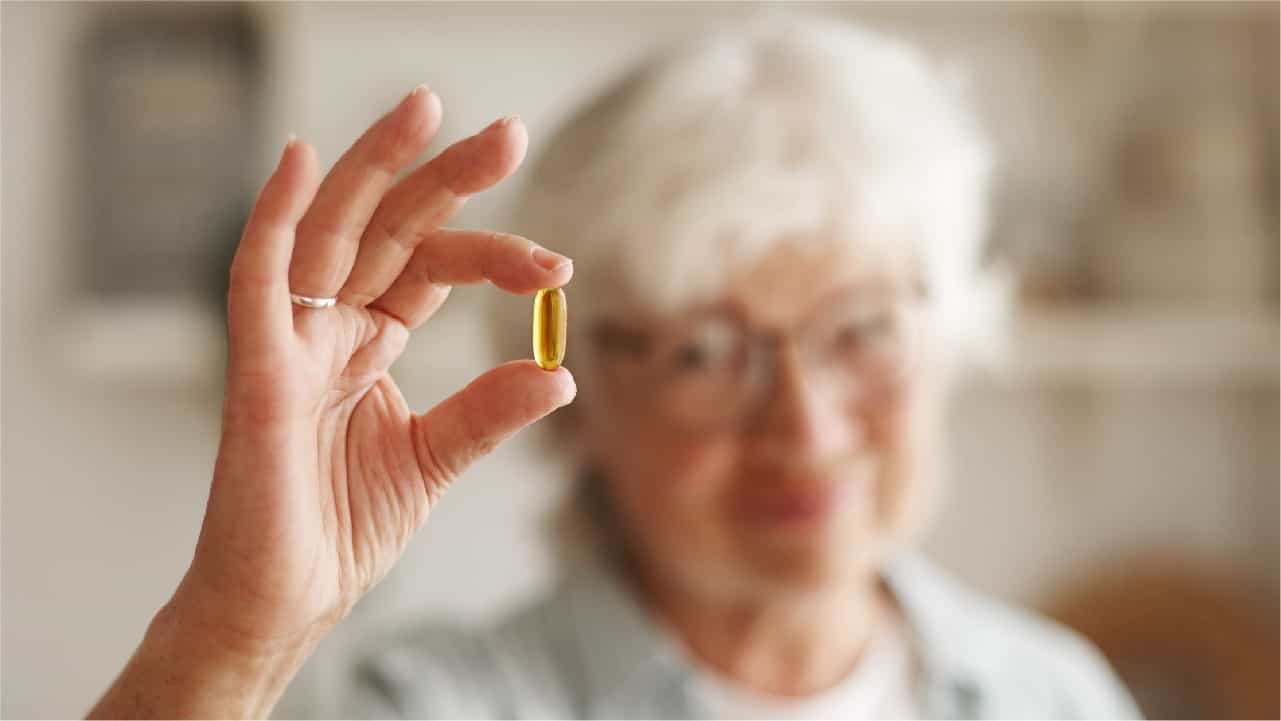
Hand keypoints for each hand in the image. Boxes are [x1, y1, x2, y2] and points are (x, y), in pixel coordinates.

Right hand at [178, 86, 574, 655]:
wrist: (288, 601)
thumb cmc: (340, 528)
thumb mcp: (436, 458)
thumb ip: (488, 411)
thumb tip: (560, 373)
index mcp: (368, 343)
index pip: (431, 268)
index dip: (493, 255)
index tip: (558, 270)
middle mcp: (329, 327)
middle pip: (389, 229)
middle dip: (446, 178)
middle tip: (509, 134)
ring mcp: (290, 341)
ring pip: (331, 230)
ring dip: (376, 166)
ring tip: (428, 108)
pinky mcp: (256, 369)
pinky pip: (257, 277)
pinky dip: (273, 216)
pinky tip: (302, 158)